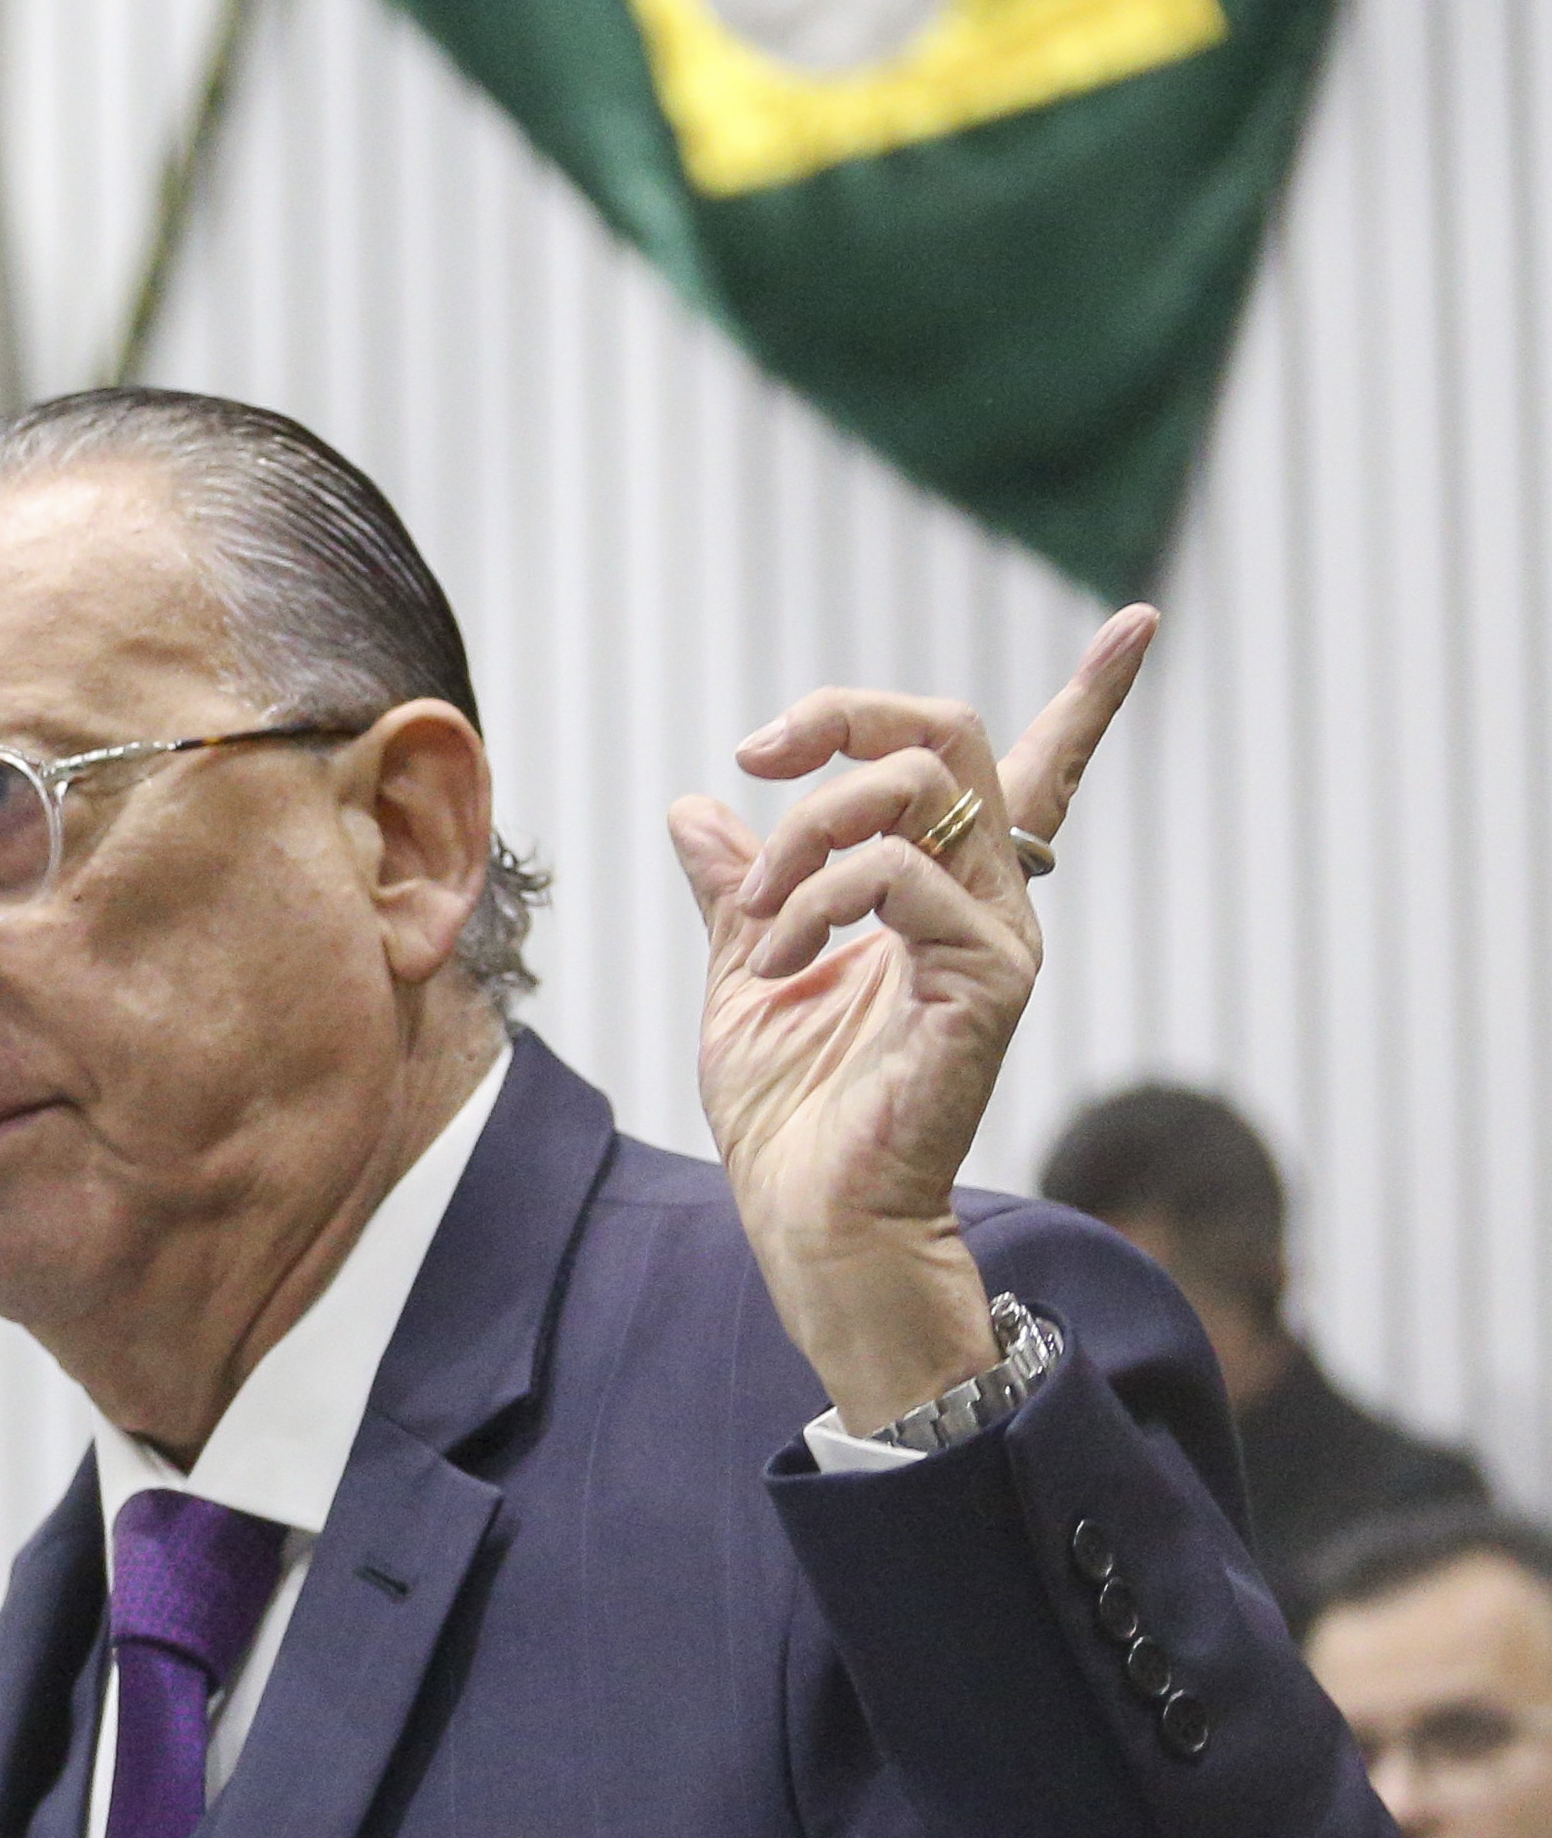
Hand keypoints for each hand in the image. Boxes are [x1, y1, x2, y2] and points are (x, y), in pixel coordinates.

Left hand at [665, 609, 1152, 1426]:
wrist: (810, 1216)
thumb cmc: (790, 1115)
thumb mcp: (743, 972)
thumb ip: (739, 888)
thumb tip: (696, 807)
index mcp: (944, 890)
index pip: (1036, 770)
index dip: (1092, 696)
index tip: (1142, 621)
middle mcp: (993, 899)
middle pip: (949, 735)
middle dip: (842, 718)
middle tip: (757, 755)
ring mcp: (999, 936)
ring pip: (915, 790)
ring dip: (801, 833)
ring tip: (753, 920)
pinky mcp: (988, 978)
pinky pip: (897, 876)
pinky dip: (810, 900)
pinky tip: (773, 963)